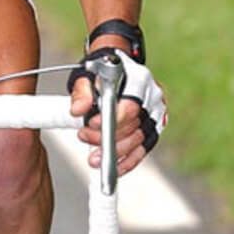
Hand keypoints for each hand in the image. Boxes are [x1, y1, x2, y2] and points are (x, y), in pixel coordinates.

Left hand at [68, 47, 167, 175]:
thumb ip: (81, 93)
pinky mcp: (155, 126)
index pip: (129, 107)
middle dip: (107, 138)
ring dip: (116, 153)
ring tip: (93, 156)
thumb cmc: (100, 70)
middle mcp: (153, 96)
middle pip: (134, 126)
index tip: (90, 125)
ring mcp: (157, 112)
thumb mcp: (86, 76)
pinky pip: (144, 148)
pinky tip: (115, 168)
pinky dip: (129, 160)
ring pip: (139, 140)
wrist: (115, 65)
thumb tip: (77, 110)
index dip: (111, 122)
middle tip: (84, 137)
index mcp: (139, 80)